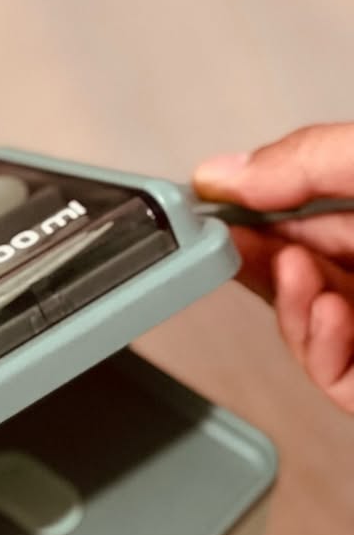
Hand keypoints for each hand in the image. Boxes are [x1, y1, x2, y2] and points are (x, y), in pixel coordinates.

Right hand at [194, 122, 353, 412]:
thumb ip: (309, 159)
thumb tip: (223, 172)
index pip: (302, 211)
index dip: (249, 209)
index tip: (203, 207)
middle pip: (294, 269)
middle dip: (260, 260)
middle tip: (225, 245)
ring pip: (304, 327)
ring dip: (289, 302)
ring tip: (297, 270)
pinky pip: (331, 375)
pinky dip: (316, 346)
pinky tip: (327, 310)